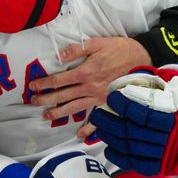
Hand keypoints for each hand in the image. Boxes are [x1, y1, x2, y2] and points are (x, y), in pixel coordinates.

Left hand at [29, 37, 150, 121]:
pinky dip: (90, 128)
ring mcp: (100, 98)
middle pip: (64, 96)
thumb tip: (58, 56)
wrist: (144, 58)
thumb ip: (77, 49)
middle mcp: (90, 88)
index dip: (44, 83)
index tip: (33, 86)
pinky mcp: (109, 103)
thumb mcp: (98, 43)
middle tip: (33, 103)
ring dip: (59, 113)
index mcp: (85, 72)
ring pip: (76, 108)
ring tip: (47, 117)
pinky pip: (98, 118)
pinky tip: (80, 134)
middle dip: (46, 100)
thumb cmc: (120, 49)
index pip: (59, 80)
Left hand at [90, 66, 177, 175]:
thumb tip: (124, 84)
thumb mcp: (174, 89)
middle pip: (130, 131)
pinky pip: (138, 164)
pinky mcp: (163, 165)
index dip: (123, 105)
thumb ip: (152, 87)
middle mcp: (170, 137)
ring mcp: (166, 153)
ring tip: (100, 128)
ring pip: (130, 147)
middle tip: (97, 114)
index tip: (112, 98)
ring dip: (110, 138)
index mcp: (174, 117)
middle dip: (109, 122)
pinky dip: (120, 157)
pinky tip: (110, 147)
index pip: (141, 112)